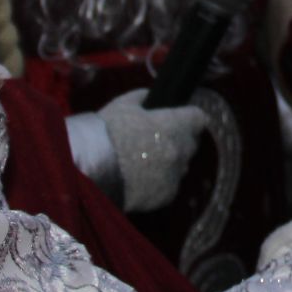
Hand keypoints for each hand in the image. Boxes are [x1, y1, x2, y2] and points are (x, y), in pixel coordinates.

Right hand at [97, 90, 208, 212]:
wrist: (91, 171)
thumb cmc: (106, 133)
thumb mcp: (122, 105)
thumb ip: (141, 97)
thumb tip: (149, 96)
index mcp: (174, 125)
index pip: (199, 118)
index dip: (190, 116)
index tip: (181, 117)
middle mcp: (180, 151)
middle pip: (191, 142)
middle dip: (179, 139)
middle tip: (157, 139)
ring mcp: (175, 175)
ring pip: (181, 165)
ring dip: (171, 161)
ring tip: (146, 161)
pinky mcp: (166, 196)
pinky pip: (170, 185)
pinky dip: (160, 181)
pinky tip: (140, 178)